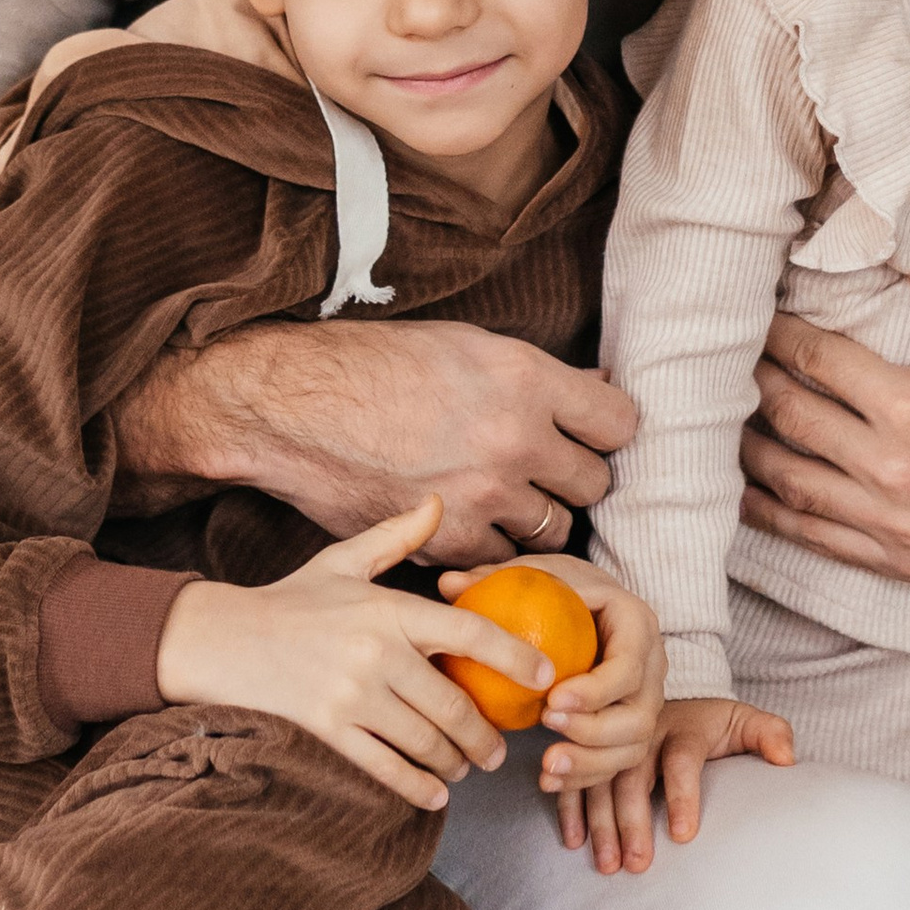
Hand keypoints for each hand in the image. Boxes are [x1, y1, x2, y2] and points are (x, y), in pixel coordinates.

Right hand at [114, 315, 636, 566]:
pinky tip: (467, 529)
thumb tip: (595, 389)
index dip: (605, 433)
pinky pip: (502, 562)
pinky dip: (490, 553)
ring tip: (502, 506)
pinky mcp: (447, 544)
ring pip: (554, 532)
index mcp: (524, 379)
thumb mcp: (461, 348)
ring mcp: (483, 498)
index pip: (619, 422)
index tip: (587, 438)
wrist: (290, 408)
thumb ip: (533, 377)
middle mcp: (514, 439)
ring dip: (535, 524)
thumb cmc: (372, 367)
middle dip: (570, 481)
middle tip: (539, 475)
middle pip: (593, 484)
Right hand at [152, 494, 555, 813]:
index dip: (512, 654)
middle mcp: (376, 653)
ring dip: (456, 762)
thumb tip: (438, 502)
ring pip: (426, 741)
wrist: (222, 639)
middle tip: (500, 748)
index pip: (466, 632)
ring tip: (468, 767)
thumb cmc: (290, 599)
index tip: (544, 674)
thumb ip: (396, 538)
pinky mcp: (329, 730)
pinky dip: (417, 786)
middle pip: (454, 704)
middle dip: (486, 734)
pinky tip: (436, 794)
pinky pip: (385, 767)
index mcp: (387, 609)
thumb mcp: (342, 561)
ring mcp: (352, 695)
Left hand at [433, 552, 665, 826]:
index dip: (597, 690)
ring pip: (632, 746)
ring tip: (546, 766)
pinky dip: (585, 777)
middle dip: (595, 732)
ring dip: (590, 763)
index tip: (552, 699)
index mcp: (637, 623)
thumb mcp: (536, 573)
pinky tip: (548, 780)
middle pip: (639, 715)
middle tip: (546, 726)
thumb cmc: (561, 588)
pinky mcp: (630, 727)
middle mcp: (652, 666)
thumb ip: (495, 578)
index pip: (629, 666)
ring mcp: (645, 700)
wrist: (591, 605)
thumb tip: (448, 584)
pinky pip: (617, 763)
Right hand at [587, 694, 795, 877]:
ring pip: (601, 781)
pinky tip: (573, 842)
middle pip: (634, 775)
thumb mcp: (743, 720)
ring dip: (600, 823)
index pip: (683, 760)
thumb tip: (787, 759)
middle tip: (637, 864)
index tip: (683, 836)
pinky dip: (570, 808)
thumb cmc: (711, 722)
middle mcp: (643, 733)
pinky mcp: (592, 750)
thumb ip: (770, 734)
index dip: (683, 796)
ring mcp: (613, 742)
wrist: (665, 694)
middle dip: (632, 821)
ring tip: (607, 864)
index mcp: (683, 726)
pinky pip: (576, 778)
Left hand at [739, 285, 909, 585]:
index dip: (775, 334)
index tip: (755, 315)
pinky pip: (819, 540)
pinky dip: (774, 515)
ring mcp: (899, 526)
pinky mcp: (908, 562)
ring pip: (790, 484)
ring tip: (721, 418)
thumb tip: (882, 245)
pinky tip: (748, 491)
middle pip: (789, 418)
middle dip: (749, 383)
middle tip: (727, 357)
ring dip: (746, 449)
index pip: (813, 360)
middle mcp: (897, 472)